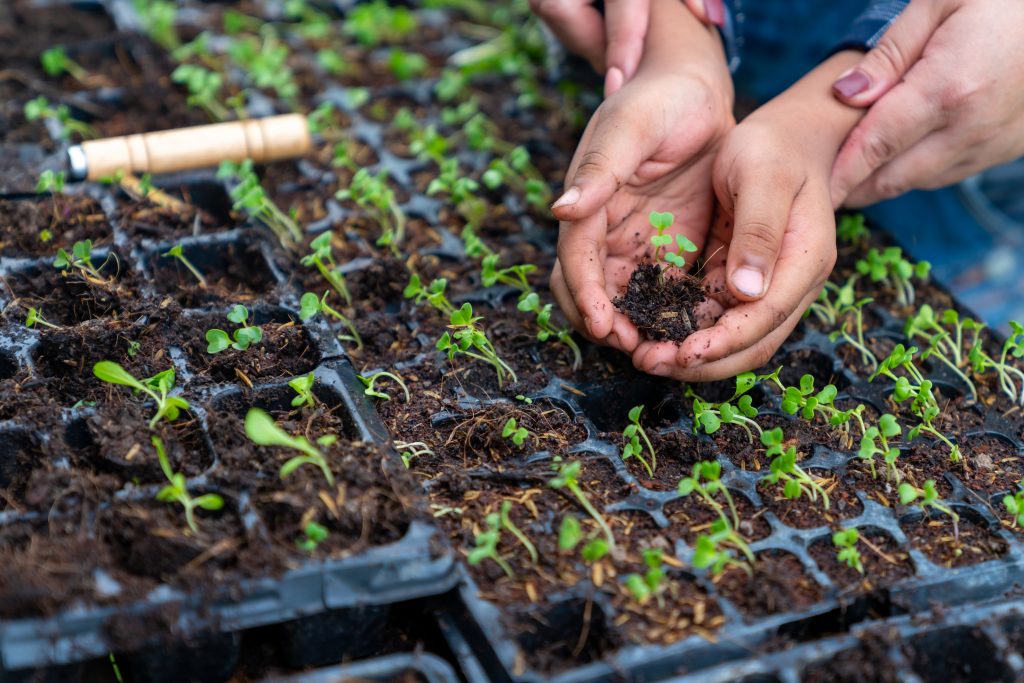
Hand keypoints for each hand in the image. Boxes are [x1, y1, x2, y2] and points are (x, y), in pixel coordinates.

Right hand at [549, 0, 733, 352]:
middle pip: (590, 291)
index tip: (602, 325)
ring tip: (663, 351)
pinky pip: (663, 292)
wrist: (696, 90)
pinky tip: (692, 332)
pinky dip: (670, 315)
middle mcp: (605, 231)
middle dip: (605, 323)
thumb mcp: (631, 126)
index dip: (586, 295)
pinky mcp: (667, 249)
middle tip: (635, 347)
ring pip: (625, 301)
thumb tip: (560, 209)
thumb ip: (600, 169)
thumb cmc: (660, 99)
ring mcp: (636, 243)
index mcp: (588, 205)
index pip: (576, 260)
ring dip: (637, 328)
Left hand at [631, 52, 863, 380]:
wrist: (788, 138)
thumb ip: (758, 232)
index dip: (723, 342)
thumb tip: (747, 292)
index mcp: (804, 259)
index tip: (682, 352)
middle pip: (752, 344)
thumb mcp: (763, 177)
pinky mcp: (743, 282)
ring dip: (692, 355)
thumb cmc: (775, 148)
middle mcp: (792, 283)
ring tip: (645, 356)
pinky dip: (687, 332)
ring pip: (734, 340)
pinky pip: (717, 319)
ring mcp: (769, 286)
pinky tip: (652, 332)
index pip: (765, 317)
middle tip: (650, 362)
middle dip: (702, 362)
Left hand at [830, 0, 1023, 206]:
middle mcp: (972, 125)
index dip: (841, 174)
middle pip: (894, 177)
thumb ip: (888, 54)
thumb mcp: (938, 3)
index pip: (875, 146)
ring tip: (851, 177)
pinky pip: (951, 172)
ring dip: (884, 182)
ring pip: (921, 181)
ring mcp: (995, 142)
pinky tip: (899, 158)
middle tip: (821, 191)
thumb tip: (845, 95)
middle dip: (854, 188)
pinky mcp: (1010, 147)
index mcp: (947, 89)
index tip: (815, 193)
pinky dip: (919, 171)